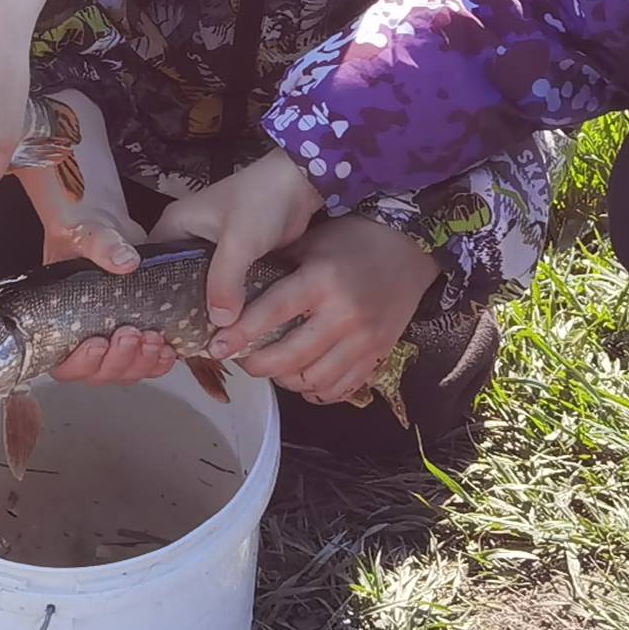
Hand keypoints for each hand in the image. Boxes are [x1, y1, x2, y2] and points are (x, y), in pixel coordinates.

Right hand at [30, 118, 166, 383]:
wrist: (106, 223)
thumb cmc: (83, 229)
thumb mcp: (87, 233)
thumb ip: (102, 247)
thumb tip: (126, 262)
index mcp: (60, 322)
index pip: (62, 363)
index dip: (81, 363)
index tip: (99, 342)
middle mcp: (84, 337)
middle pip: (98, 374)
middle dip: (119, 362)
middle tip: (135, 335)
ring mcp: (112, 338)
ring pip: (125, 371)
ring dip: (142, 363)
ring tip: (156, 341)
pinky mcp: (138, 330)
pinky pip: (146, 359)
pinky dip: (159, 359)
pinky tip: (171, 348)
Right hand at [151, 148, 325, 329]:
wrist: (300, 184)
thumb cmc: (263, 200)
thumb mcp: (238, 242)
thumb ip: (224, 281)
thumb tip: (220, 322)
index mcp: (173, 225)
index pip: (150, 267)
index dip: (154, 296)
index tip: (161, 326)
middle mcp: (185, 236)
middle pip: (174, 280)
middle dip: (184, 307)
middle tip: (187, 337)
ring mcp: (210, 247)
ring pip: (201, 285)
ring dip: (209, 305)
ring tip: (208, 337)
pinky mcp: (234, 257)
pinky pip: (223, 284)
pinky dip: (227, 300)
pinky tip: (231, 323)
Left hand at [202, 214, 435, 402]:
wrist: (410, 248)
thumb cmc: (353, 238)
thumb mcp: (311, 242)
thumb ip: (277, 267)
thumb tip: (234, 293)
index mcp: (322, 279)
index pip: (273, 312)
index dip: (241, 333)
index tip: (218, 346)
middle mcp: (344, 313)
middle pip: (290, 356)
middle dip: (258, 365)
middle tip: (244, 359)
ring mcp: (364, 339)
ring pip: (314, 380)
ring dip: (286, 380)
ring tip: (274, 368)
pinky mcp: (378, 354)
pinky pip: (341, 389)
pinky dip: (316, 391)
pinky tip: (303, 379)